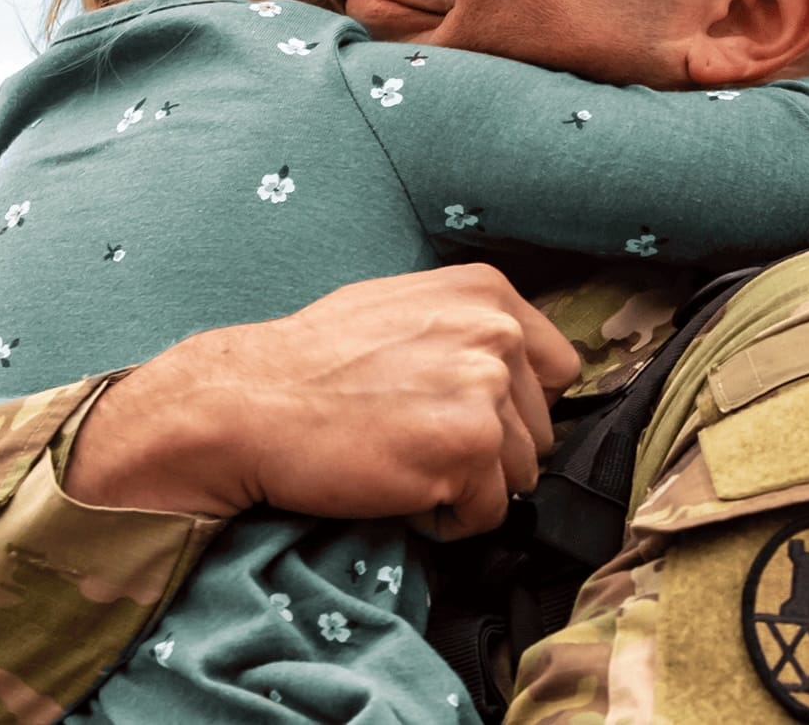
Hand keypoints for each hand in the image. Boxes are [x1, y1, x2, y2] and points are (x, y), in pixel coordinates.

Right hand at [62, 264, 579, 539]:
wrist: (250, 401)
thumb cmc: (315, 361)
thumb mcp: (404, 308)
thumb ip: (469, 329)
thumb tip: (521, 370)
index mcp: (488, 292)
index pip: (558, 368)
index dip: (516, 405)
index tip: (463, 414)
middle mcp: (497, 333)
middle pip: (541, 429)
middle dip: (487, 449)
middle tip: (412, 436)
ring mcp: (487, 390)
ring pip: (519, 474)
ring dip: (466, 484)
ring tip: (400, 456)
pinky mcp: (469, 449)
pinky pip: (488, 514)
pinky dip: (445, 516)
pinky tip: (394, 484)